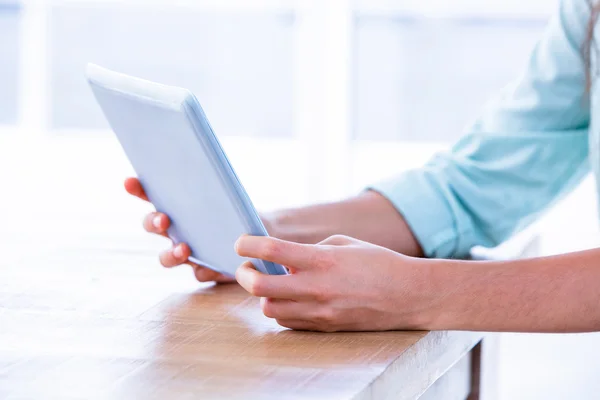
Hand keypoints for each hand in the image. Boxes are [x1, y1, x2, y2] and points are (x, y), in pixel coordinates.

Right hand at [124, 177, 235, 282]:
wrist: (263, 239)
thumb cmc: (244, 213)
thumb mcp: (235, 198)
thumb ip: (219, 188)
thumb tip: (211, 173)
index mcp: (181, 208)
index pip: (154, 196)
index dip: (139, 190)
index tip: (129, 182)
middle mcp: (178, 230)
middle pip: (153, 226)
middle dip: (153, 222)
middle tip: (164, 219)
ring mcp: (189, 252)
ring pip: (167, 257)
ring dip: (171, 253)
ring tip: (184, 249)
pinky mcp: (207, 271)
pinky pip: (199, 273)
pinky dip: (204, 270)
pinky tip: (212, 267)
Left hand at [234, 234, 437, 331]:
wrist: (408, 295)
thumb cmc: (379, 263)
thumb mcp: (344, 243)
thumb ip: (310, 250)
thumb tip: (286, 260)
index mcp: (322, 260)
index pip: (272, 251)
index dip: (248, 245)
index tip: (241, 243)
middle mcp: (318, 288)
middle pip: (260, 288)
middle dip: (245, 276)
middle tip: (248, 268)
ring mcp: (320, 311)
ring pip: (270, 310)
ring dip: (264, 296)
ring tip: (273, 284)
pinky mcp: (325, 327)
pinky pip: (289, 322)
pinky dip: (282, 310)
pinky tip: (291, 299)